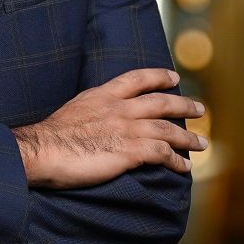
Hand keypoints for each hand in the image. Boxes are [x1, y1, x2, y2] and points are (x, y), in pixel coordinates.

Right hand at [10, 68, 206, 189]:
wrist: (42, 150)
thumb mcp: (73, 111)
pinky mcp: (129, 152)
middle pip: (160, 102)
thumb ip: (90, 111)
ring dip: (188, 137)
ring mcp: (125, 129)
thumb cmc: (50, 137)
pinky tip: (184, 167)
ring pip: (167, 129)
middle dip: (183, 105)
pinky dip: (176, 160)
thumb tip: (95, 121)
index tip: (173, 77)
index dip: (158, 76)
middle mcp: (118, 108)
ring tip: (201, 144)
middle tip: (200, 109)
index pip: (136, 79)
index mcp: (102, 95)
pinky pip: (161, 153)